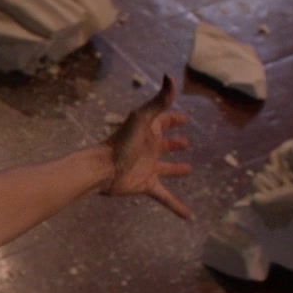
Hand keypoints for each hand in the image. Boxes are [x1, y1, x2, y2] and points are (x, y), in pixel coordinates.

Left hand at [102, 75, 192, 218]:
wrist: (103, 169)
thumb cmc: (121, 142)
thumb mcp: (143, 118)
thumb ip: (159, 100)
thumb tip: (171, 77)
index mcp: (149, 131)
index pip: (164, 120)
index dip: (174, 117)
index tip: (185, 117)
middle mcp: (149, 148)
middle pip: (165, 144)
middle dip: (175, 142)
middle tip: (187, 141)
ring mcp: (148, 167)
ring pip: (166, 168)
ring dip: (176, 169)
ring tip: (189, 169)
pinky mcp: (146, 184)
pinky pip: (165, 196)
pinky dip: (176, 206)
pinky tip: (188, 216)